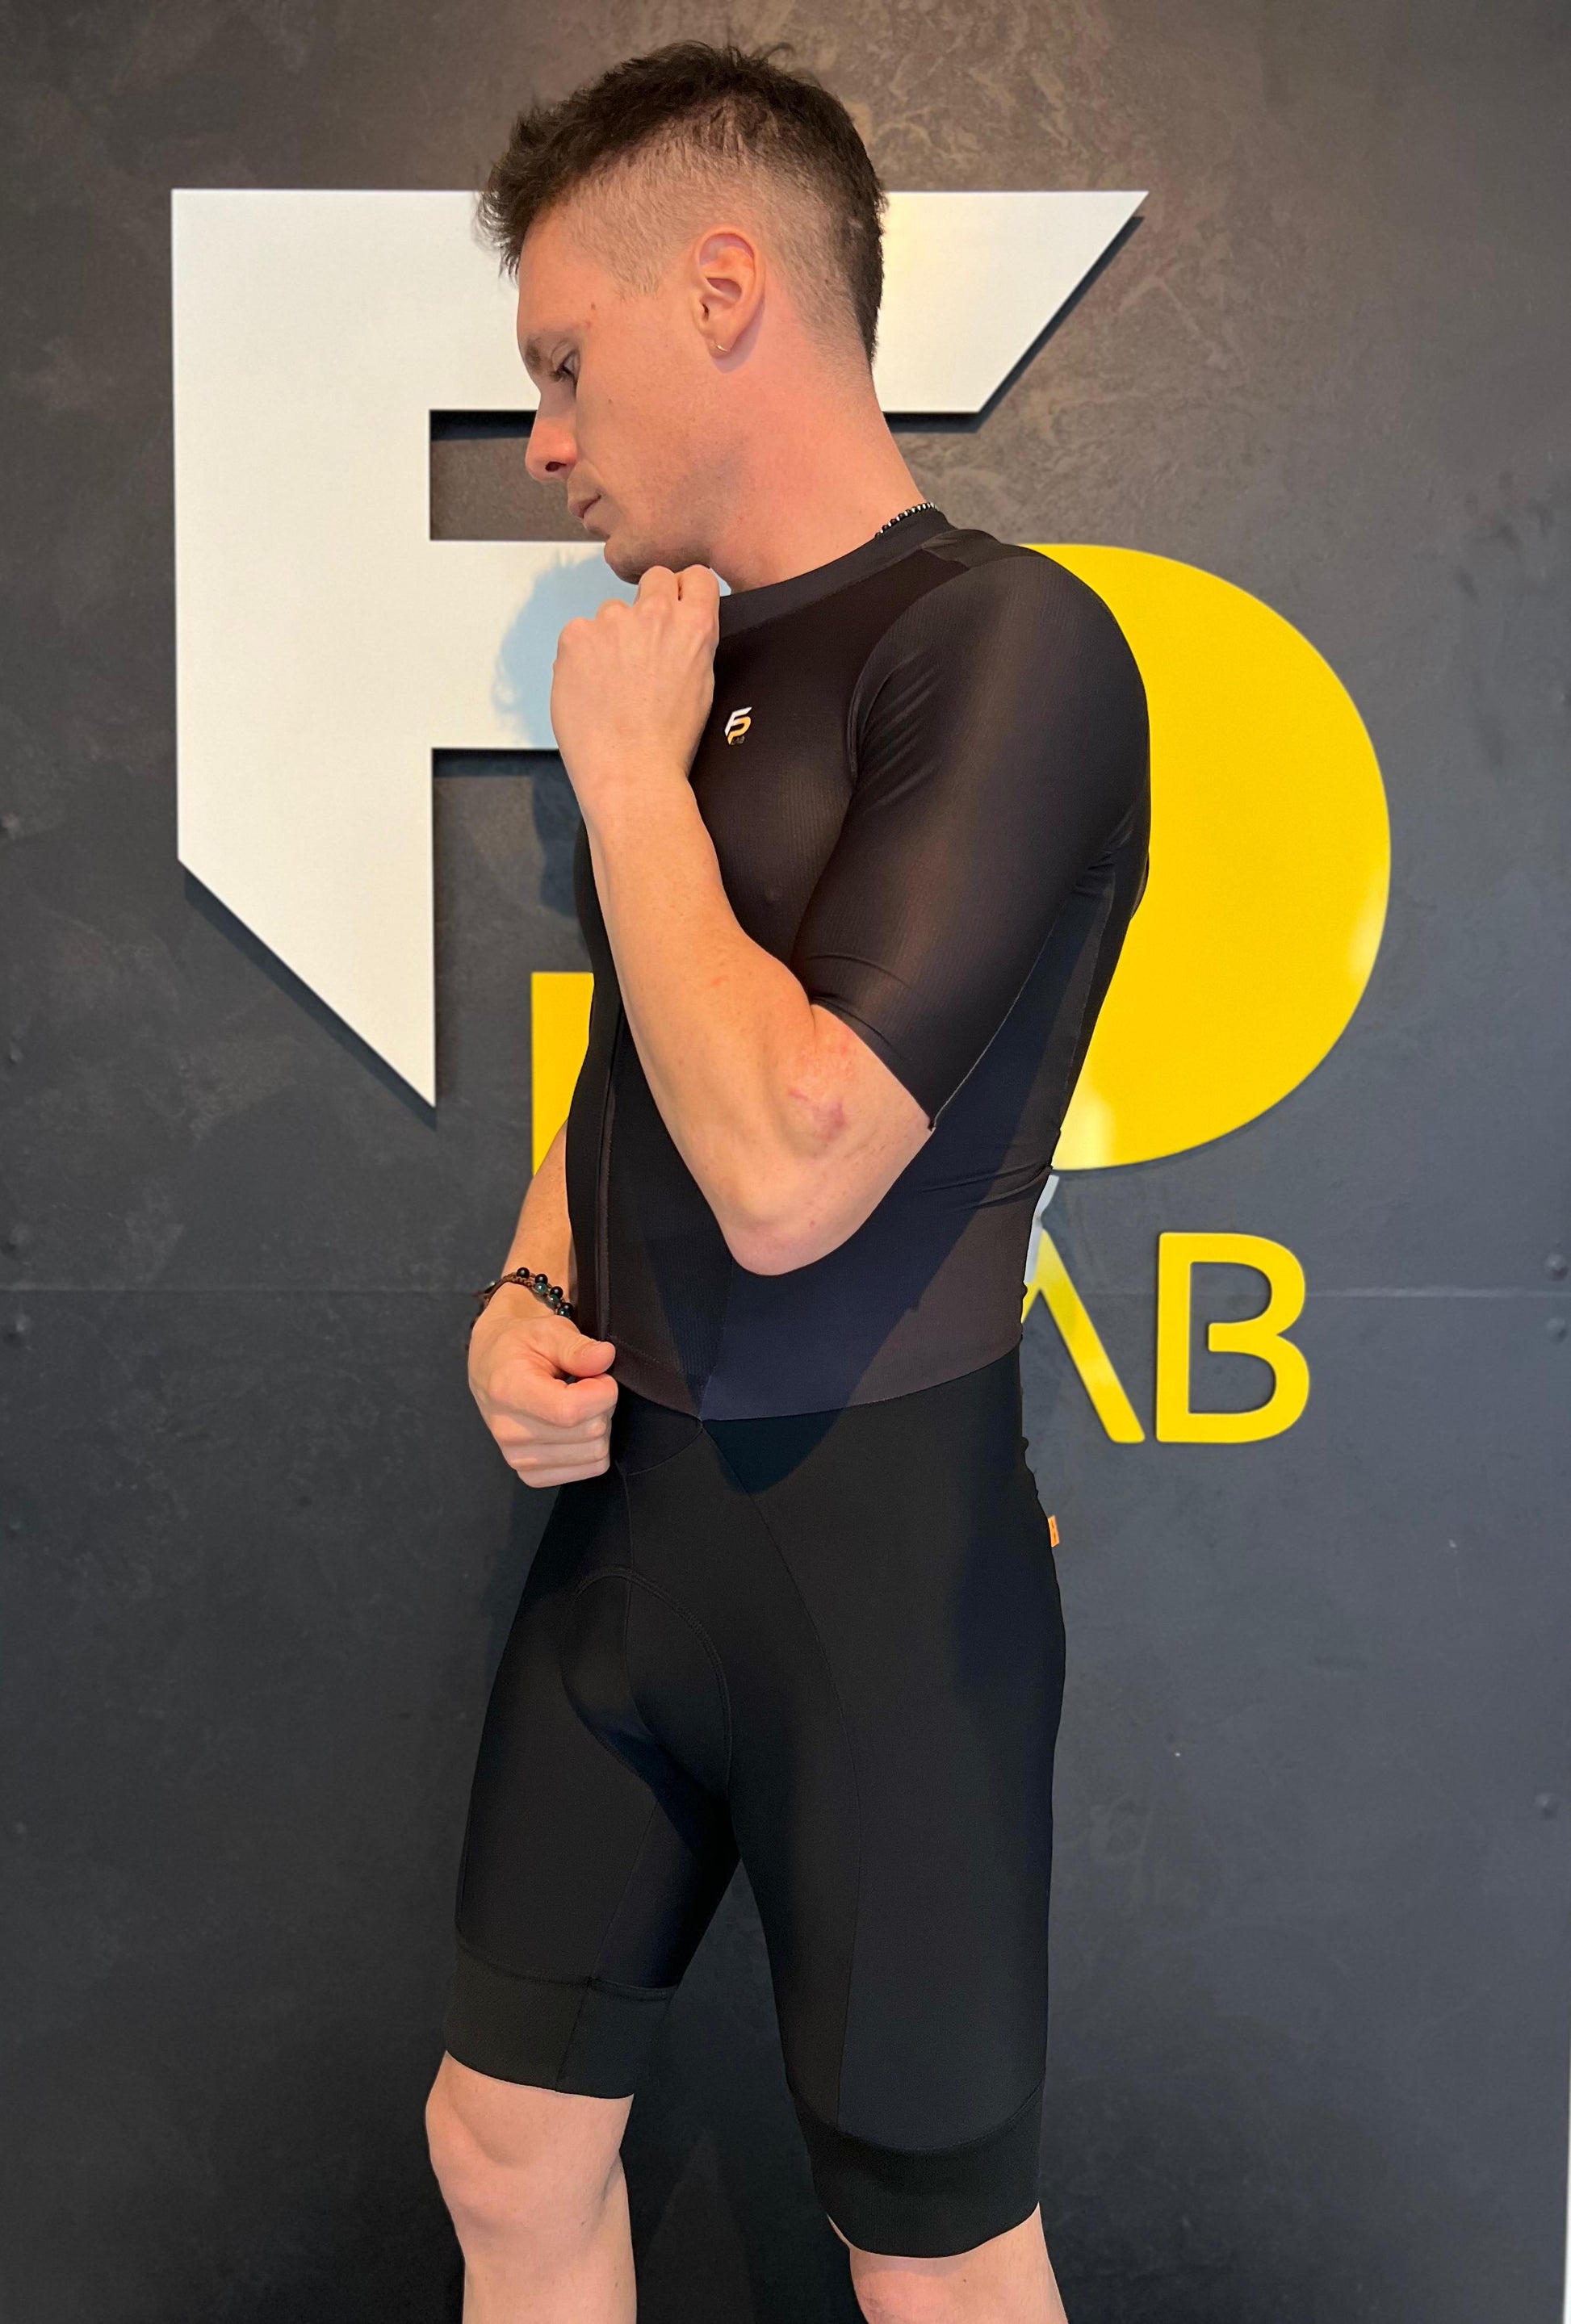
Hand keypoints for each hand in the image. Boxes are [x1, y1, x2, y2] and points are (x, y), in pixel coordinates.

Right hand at [468, 1287, 618, 1487]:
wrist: (491, 1363)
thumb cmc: (518, 1345)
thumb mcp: (548, 1330)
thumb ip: (577, 1346)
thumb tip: (605, 1357)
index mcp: (509, 1391)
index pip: (571, 1411)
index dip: (601, 1392)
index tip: (601, 1376)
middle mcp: (509, 1431)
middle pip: (589, 1433)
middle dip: (602, 1405)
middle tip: (587, 1385)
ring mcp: (518, 1458)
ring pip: (594, 1454)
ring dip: (598, 1426)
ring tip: (579, 1404)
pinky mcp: (530, 1473)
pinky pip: (586, 1469)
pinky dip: (591, 1447)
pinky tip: (575, 1426)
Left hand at [549, 564, 719, 823]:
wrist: (630, 772)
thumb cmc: (667, 743)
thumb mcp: (701, 686)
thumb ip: (692, 644)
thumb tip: (680, 629)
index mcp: (694, 626)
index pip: (696, 576)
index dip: (684, 591)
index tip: (676, 603)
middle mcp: (655, 614)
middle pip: (654, 578)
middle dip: (649, 601)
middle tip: (640, 644)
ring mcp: (612, 622)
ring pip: (610, 612)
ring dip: (610, 637)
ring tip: (611, 683)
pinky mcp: (576, 636)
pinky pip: (578, 634)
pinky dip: (581, 657)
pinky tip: (590, 688)